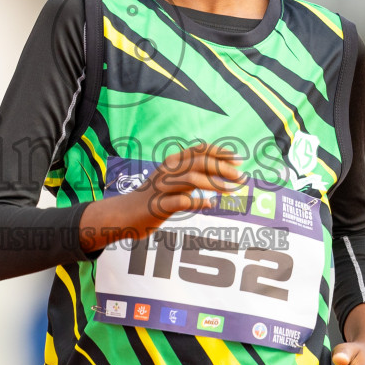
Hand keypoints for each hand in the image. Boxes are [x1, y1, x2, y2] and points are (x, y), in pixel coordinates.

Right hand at [80, 144, 242, 251]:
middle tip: (241, 178)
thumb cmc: (153, 197)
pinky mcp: (158, 206)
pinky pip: (181, 201)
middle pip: (199, 162)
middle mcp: (168, 171)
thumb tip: (220, 170)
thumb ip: (192, 173)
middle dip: (223, 168)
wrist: (123, 214)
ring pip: (192, 179)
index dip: (221, 152)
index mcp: (172, 162)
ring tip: (230, 191)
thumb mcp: (173, 180)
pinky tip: (210, 205)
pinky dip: (198, 201)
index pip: (200, 150)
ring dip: (215, 184)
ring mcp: (162, 188)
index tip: (239, 160)